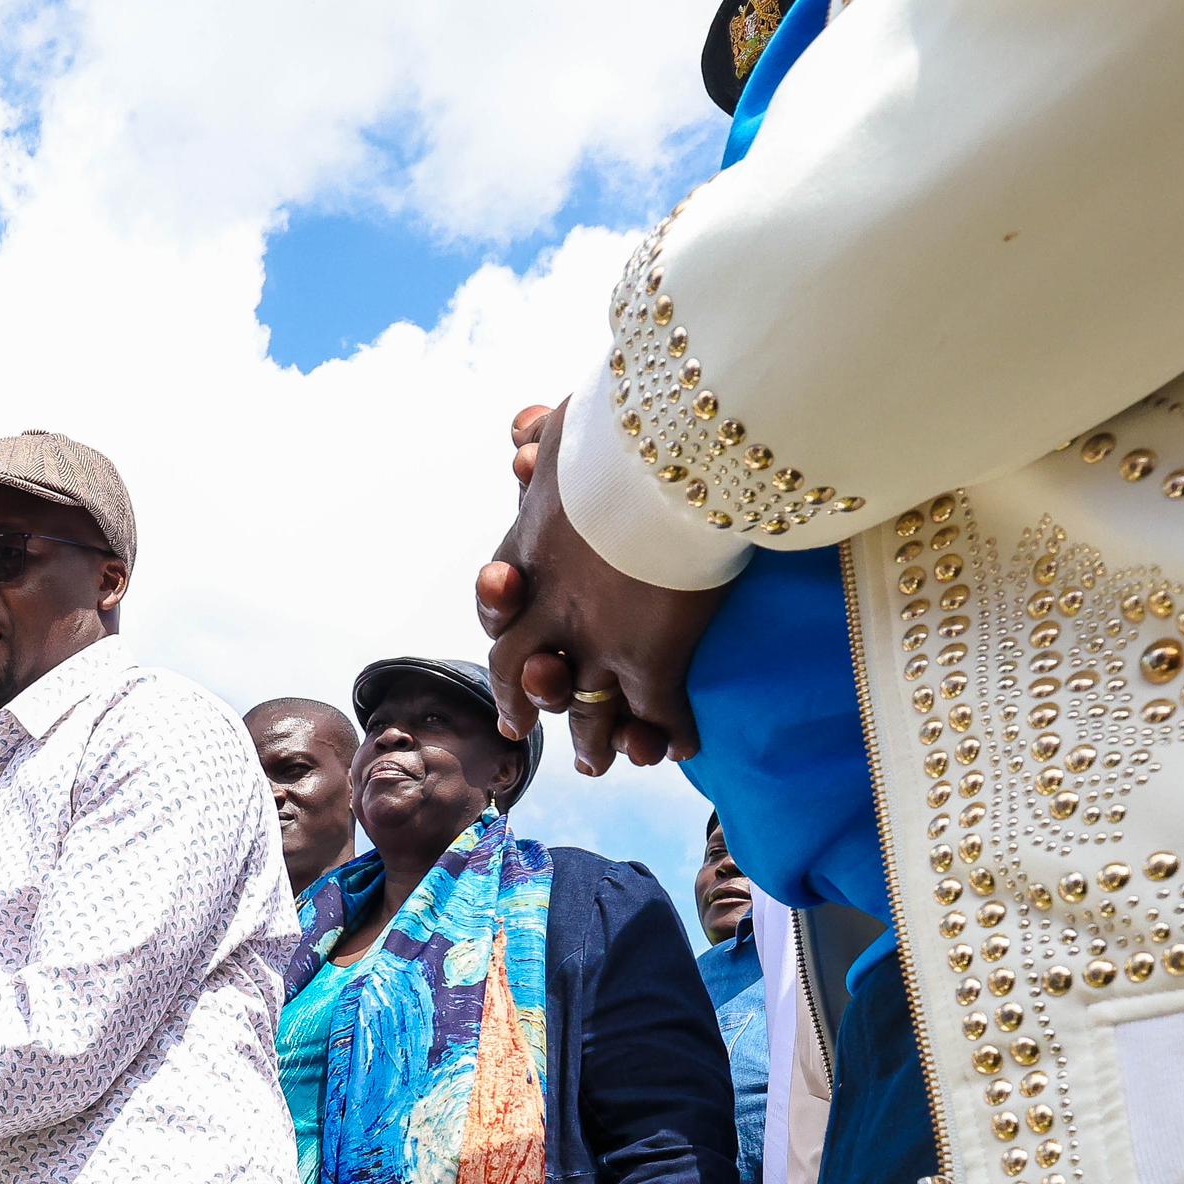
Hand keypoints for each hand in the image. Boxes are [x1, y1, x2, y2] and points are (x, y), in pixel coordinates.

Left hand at [475, 384, 725, 777]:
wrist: (676, 447)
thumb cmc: (630, 420)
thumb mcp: (572, 423)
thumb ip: (546, 433)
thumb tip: (523, 428)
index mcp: (529, 545)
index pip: (502, 592)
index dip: (500, 608)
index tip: (507, 609)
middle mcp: (551, 604)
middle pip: (518, 669)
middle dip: (522, 698)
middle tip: (517, 728)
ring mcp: (598, 640)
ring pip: (582, 708)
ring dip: (592, 740)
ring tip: (598, 764)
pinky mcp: (652, 660)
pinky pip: (658, 714)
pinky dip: (670, 734)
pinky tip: (683, 747)